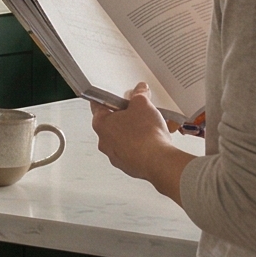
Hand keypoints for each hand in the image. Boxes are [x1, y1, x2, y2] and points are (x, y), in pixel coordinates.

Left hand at [90, 85, 193, 207]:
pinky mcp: (129, 166)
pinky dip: (142, 145)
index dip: (108, 98)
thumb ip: (139, 94)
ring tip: (150, 125)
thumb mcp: (143, 104)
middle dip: (126, 115)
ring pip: (123, 138)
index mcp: (101, 124)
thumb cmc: (145, 136)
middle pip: (112, 122)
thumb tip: (140, 90)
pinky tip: (154, 139)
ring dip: (135, 131)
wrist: (158, 162)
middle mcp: (104, 142)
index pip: (98, 106)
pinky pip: (133, 151)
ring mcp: (116, 156)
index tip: (115, 95)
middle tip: (138, 109)